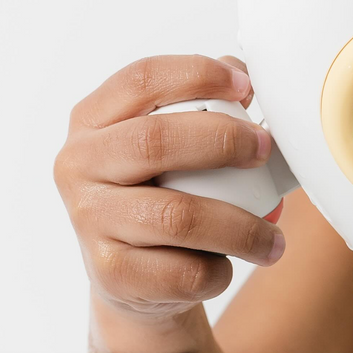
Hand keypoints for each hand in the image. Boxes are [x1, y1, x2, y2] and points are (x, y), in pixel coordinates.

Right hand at [54, 55, 284, 352]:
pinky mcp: (111, 273)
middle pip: (155, 141)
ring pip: (178, 216)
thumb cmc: (159, 192)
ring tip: (272, 237)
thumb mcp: (165, 142)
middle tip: (265, 150)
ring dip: (241, 226)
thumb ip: (199, 103)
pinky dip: (219, 270)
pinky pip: (184, 272)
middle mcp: (80, 166)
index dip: (199, 75)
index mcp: (92, 120)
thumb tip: (245, 78)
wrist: (129, 277)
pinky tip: (228, 264)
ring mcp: (91, 221)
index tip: (247, 88)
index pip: (142, 79)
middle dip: (223, 140)